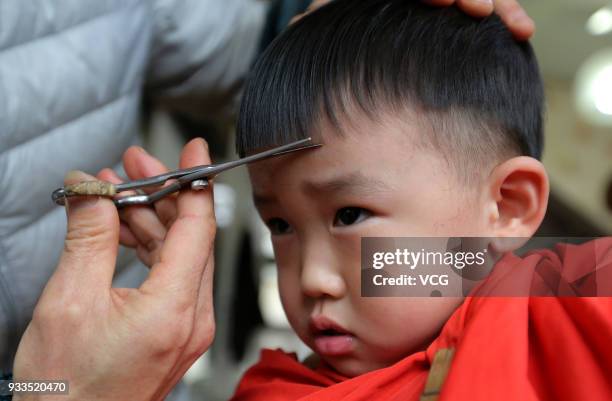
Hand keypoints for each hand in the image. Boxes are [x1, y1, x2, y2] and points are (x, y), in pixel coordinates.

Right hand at [13, 138, 215, 400]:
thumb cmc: (68, 389)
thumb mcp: (69, 301)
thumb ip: (88, 238)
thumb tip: (92, 191)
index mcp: (174, 309)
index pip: (198, 227)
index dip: (195, 182)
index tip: (194, 151)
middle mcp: (192, 318)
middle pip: (191, 236)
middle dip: (162, 194)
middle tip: (132, 168)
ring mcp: (188, 327)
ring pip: (180, 254)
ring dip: (151, 220)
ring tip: (114, 196)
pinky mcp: (176, 332)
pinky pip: (171, 276)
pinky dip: (150, 248)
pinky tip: (122, 230)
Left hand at [294, 0, 534, 40]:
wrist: (364, 13)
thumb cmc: (346, 19)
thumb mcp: (333, 13)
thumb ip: (324, 16)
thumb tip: (303, 28)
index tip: (444, 3)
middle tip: (482, 12)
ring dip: (503, 3)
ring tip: (518, 30)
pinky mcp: (459, 3)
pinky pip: (491, 0)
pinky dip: (508, 12)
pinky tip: (519, 34)